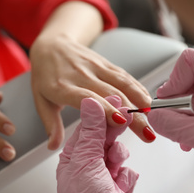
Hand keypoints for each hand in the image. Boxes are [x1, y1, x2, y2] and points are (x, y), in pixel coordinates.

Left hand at [30, 35, 155, 149]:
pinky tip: (147, 101)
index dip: (105, 109)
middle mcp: (82, 75)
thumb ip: (51, 124)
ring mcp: (96, 67)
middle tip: (146, 132)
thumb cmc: (46, 76)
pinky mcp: (105, 63)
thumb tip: (54, 147)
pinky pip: (124, 75)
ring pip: (122, 83)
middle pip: (111, 95)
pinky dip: (137, 87)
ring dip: (139, 99)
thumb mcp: (41, 101)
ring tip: (152, 117)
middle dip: (132, 114)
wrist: (52, 45)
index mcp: (63, 87)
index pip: (87, 98)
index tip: (121, 122)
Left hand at [57, 96, 138, 192]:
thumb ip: (91, 131)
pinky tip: (121, 184)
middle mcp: (87, 167)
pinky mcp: (120, 187)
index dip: (102, 114)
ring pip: (118, 152)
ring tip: (116, 165)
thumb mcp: (86, 161)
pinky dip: (127, 176)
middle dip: (115, 131)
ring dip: (119, 157)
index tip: (116, 101)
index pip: (88, 128)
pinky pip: (128, 171)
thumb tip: (90, 104)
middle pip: (104, 138)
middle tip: (128, 116)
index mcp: (73, 159)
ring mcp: (104, 177)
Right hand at [148, 48, 193, 192]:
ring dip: (180, 117)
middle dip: (177, 103)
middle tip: (175, 122)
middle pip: (187, 78)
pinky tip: (189, 140)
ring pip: (188, 95)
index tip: (169, 104)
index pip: (190, 61)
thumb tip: (153, 117)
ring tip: (184, 135)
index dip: (175, 80)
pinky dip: (187, 124)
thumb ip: (175, 126)